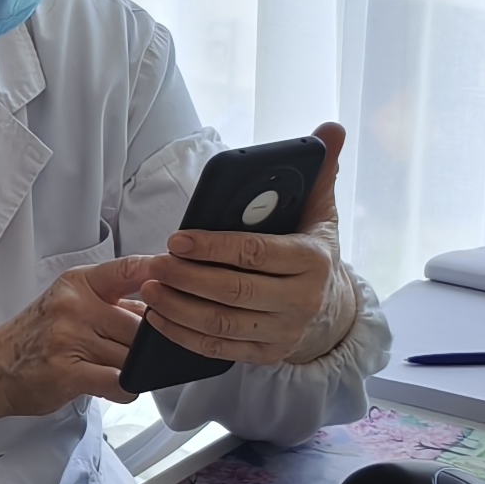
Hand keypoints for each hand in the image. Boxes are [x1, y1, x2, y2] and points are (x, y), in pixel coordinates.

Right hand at [0, 255, 165, 426]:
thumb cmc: (33, 338)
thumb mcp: (69, 305)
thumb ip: (114, 303)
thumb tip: (161, 304)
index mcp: (78, 283)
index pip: (130, 269)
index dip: (163, 274)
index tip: (186, 279)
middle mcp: (75, 305)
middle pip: (141, 325)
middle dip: (148, 343)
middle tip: (146, 353)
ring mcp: (70, 338)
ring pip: (132, 356)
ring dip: (137, 369)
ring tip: (124, 370)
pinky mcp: (68, 371)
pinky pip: (119, 382)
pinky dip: (127, 389)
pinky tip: (117, 386)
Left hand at [136, 122, 354, 368]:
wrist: (334, 312)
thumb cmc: (315, 255)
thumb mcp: (322, 214)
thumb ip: (321, 172)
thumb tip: (331, 128)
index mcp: (313, 261)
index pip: (255, 254)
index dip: (213, 247)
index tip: (178, 239)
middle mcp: (301, 301)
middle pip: (234, 292)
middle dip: (188, 278)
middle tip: (155, 264)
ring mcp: (284, 333)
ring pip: (223, 324)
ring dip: (180, 308)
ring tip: (150, 288)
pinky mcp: (267, 355)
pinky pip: (219, 349)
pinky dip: (185, 336)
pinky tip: (160, 318)